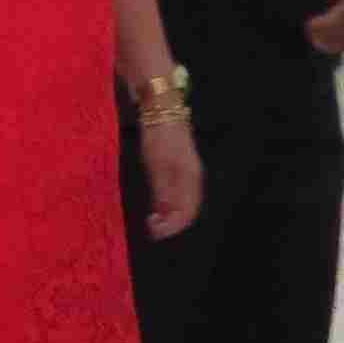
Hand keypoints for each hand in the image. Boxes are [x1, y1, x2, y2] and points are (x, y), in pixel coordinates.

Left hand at [138, 116, 203, 236]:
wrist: (162, 111)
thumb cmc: (159, 138)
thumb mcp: (157, 167)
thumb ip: (163, 192)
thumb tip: (166, 217)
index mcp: (190, 180)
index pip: (187, 214)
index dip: (172, 227)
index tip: (154, 232)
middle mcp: (193, 180)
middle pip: (187, 211)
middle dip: (170, 224)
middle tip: (150, 226)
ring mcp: (187, 174)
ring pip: (183, 204)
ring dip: (169, 216)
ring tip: (152, 219)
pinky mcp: (179, 169)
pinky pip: (178, 195)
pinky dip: (168, 205)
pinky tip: (156, 206)